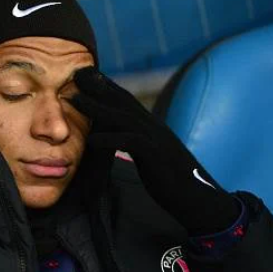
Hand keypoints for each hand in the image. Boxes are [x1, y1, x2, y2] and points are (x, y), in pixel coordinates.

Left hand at [70, 67, 238, 234]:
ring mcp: (156, 139)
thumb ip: (137, 143)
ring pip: (122, 117)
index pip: (126, 101)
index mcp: (151, 127)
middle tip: (76, 73)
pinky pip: (131, 142)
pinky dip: (110, 139)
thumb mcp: (151, 156)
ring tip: (74, 99)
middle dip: (98, 86)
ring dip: (96, 107)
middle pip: (123, 101)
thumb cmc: (171, 181)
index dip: (106, 86)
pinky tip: (92, 140)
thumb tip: (120, 138)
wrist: (198, 199)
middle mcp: (153, 127)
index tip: (86, 75)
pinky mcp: (156, 155)